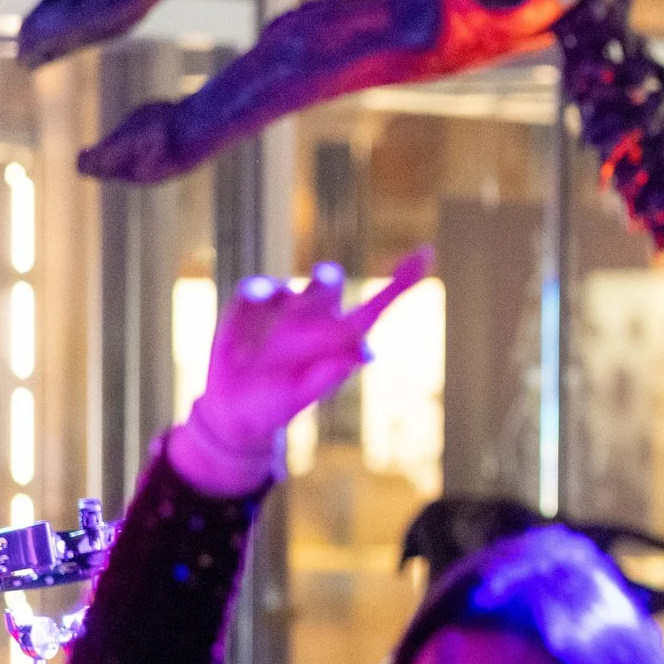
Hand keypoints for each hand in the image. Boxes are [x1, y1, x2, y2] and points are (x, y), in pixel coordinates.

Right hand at [167, 248, 432, 496]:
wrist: (237, 411)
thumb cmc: (280, 403)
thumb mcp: (303, 395)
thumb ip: (331, 375)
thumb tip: (366, 353)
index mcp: (339, 336)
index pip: (375, 306)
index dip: (402, 281)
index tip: (426, 253)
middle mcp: (315, 315)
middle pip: (327, 285)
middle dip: (325, 279)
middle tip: (324, 278)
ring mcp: (283, 308)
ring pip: (293, 286)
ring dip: (289, 291)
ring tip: (278, 298)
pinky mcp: (249, 306)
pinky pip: (255, 289)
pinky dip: (257, 290)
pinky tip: (256, 294)